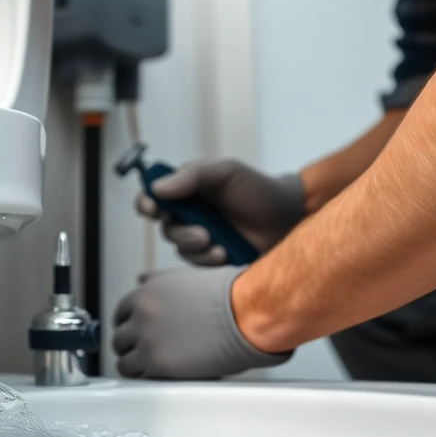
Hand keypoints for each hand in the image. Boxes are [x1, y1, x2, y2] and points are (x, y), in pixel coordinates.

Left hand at [113, 266, 291, 378]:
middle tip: (147, 353)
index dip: (130, 325)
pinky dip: (146, 378)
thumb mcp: (186, 277)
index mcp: (147, 292)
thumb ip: (158, 280)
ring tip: (154, 368)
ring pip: (123, 360)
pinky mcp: (157, 363)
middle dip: (131, 346)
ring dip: (136, 364)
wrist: (244, 314)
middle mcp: (141, 313)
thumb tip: (140, 279)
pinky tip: (161, 375)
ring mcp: (147, 339)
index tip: (138, 334)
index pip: (121, 313)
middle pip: (119, 337)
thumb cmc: (227, 295)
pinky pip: (138, 376)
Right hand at [136, 159, 304, 264]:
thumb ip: (192, 175)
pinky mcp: (212, 257)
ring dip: (195, 248)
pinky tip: (224, 254)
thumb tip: (156, 188)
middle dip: (180, 232)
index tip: (152, 209)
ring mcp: (201, 236)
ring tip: (218, 246)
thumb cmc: (258, 189)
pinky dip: (206, 260)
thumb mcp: (226, 172)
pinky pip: (196, 264)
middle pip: (164, 227)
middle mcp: (190, 213)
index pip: (154, 196)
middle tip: (203, 233)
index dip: (147, 203)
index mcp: (188, 189)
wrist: (288, 217)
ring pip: (179, 248)